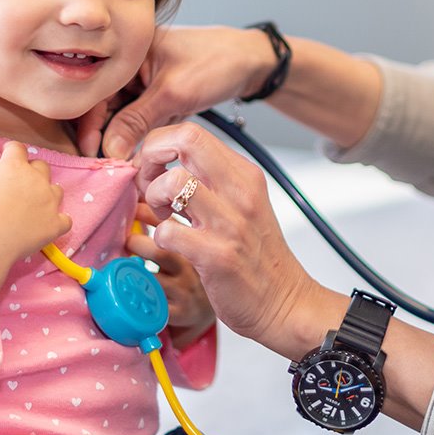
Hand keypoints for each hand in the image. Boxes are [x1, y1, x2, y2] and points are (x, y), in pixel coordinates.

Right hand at [0, 142, 71, 312]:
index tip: (6, 156)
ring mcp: (50, 202)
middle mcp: (37, 180)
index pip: (17, 148)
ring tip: (33, 204)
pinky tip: (49, 225)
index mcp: (14, 166)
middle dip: (32, 171)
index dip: (11, 151)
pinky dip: (59, 222)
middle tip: (18, 183)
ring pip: (56, 190)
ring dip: (47, 194)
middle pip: (41, 167)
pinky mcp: (55, 224)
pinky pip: (65, 220)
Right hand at [77, 25, 278, 159]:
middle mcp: (130, 64)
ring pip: (121, 115)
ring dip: (121, 138)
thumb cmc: (216, 64)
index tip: (92, 153)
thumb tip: (109, 150)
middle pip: (104, 105)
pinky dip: (138, 135)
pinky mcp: (157, 96)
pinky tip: (136, 155)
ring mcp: (144, 81)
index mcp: (127, 50)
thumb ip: (136, 121)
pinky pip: (139, 119)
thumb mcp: (173, 94)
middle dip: (104, 134)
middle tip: (105, 164)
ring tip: (121, 163)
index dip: (89, 123)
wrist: (252, 63)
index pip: (95, 89)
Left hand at [134, 121, 333, 358]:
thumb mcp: (243, 204)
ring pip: (174, 181)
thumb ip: (211, 180)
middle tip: (149, 184)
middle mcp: (240, 192)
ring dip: (154, 197)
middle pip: (186, 141)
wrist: (284, 302)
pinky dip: (158, 236)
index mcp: (244, 175)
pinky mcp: (216, 256)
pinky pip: (168, 232)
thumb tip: (164, 162)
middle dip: (152, 156)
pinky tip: (170, 244)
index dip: (160, 144)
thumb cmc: (257, 256)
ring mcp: (230, 223)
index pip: (193, 132)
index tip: (152, 168)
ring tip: (162, 215)